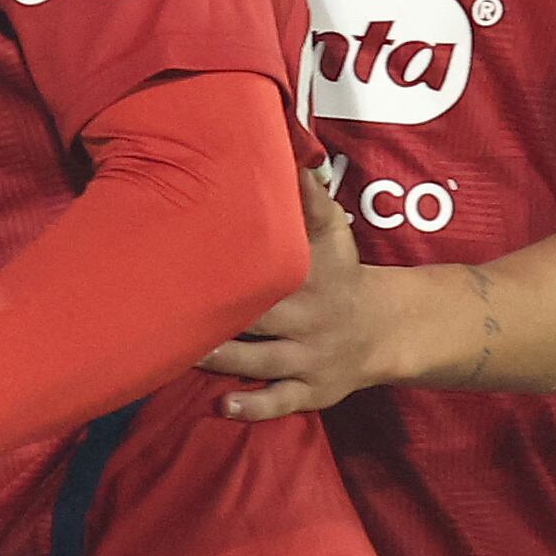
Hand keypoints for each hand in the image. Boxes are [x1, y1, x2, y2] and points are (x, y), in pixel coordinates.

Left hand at [197, 165, 388, 419]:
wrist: (388, 328)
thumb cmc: (343, 272)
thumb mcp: (333, 231)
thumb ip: (308, 195)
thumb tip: (289, 147)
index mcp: (307, 277)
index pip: (267, 270)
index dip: (229, 266)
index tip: (186, 261)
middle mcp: (309, 320)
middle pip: (257, 320)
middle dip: (216, 318)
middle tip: (167, 313)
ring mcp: (311, 358)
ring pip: (261, 362)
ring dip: (222, 360)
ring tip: (181, 355)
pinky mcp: (314, 391)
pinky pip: (283, 403)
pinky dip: (254, 408)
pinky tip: (222, 406)